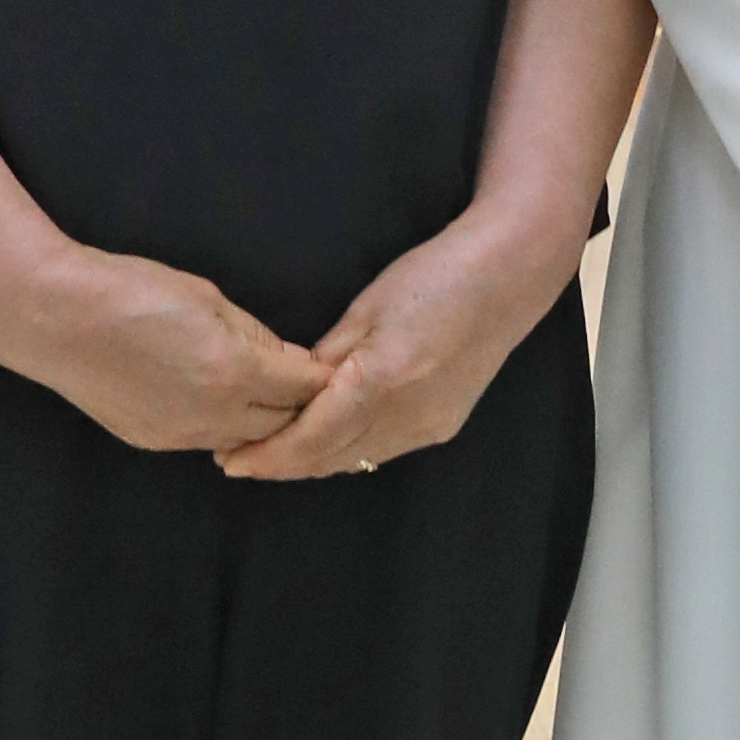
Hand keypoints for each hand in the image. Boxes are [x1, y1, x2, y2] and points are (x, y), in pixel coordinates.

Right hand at [25, 250, 330, 455]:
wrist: (54, 317)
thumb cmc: (129, 291)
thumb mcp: (206, 297)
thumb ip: (254, 332)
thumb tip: (285, 356)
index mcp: (234, 371)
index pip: (304, 388)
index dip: (321, 377)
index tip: (330, 367)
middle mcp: (213, 413)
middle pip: (283, 424)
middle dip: (299, 406)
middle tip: (306, 386)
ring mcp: (180, 434)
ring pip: (244, 440)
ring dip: (260, 422)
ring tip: (265, 396)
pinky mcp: (153, 440)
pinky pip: (204, 440)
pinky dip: (221, 425)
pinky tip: (215, 400)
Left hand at [217, 205, 580, 479]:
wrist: (508, 275)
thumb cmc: (434, 275)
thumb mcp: (366, 308)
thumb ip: (326, 358)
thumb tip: (290, 392)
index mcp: (380, 381)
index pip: (310, 438)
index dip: (268, 455)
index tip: (231, 459)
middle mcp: (407, 415)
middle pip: (330, 459)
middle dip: (281, 465)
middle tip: (237, 461)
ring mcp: (430, 426)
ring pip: (356, 460)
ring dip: (313, 462)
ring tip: (272, 456)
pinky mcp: (444, 425)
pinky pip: (384, 450)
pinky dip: (348, 451)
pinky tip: (325, 443)